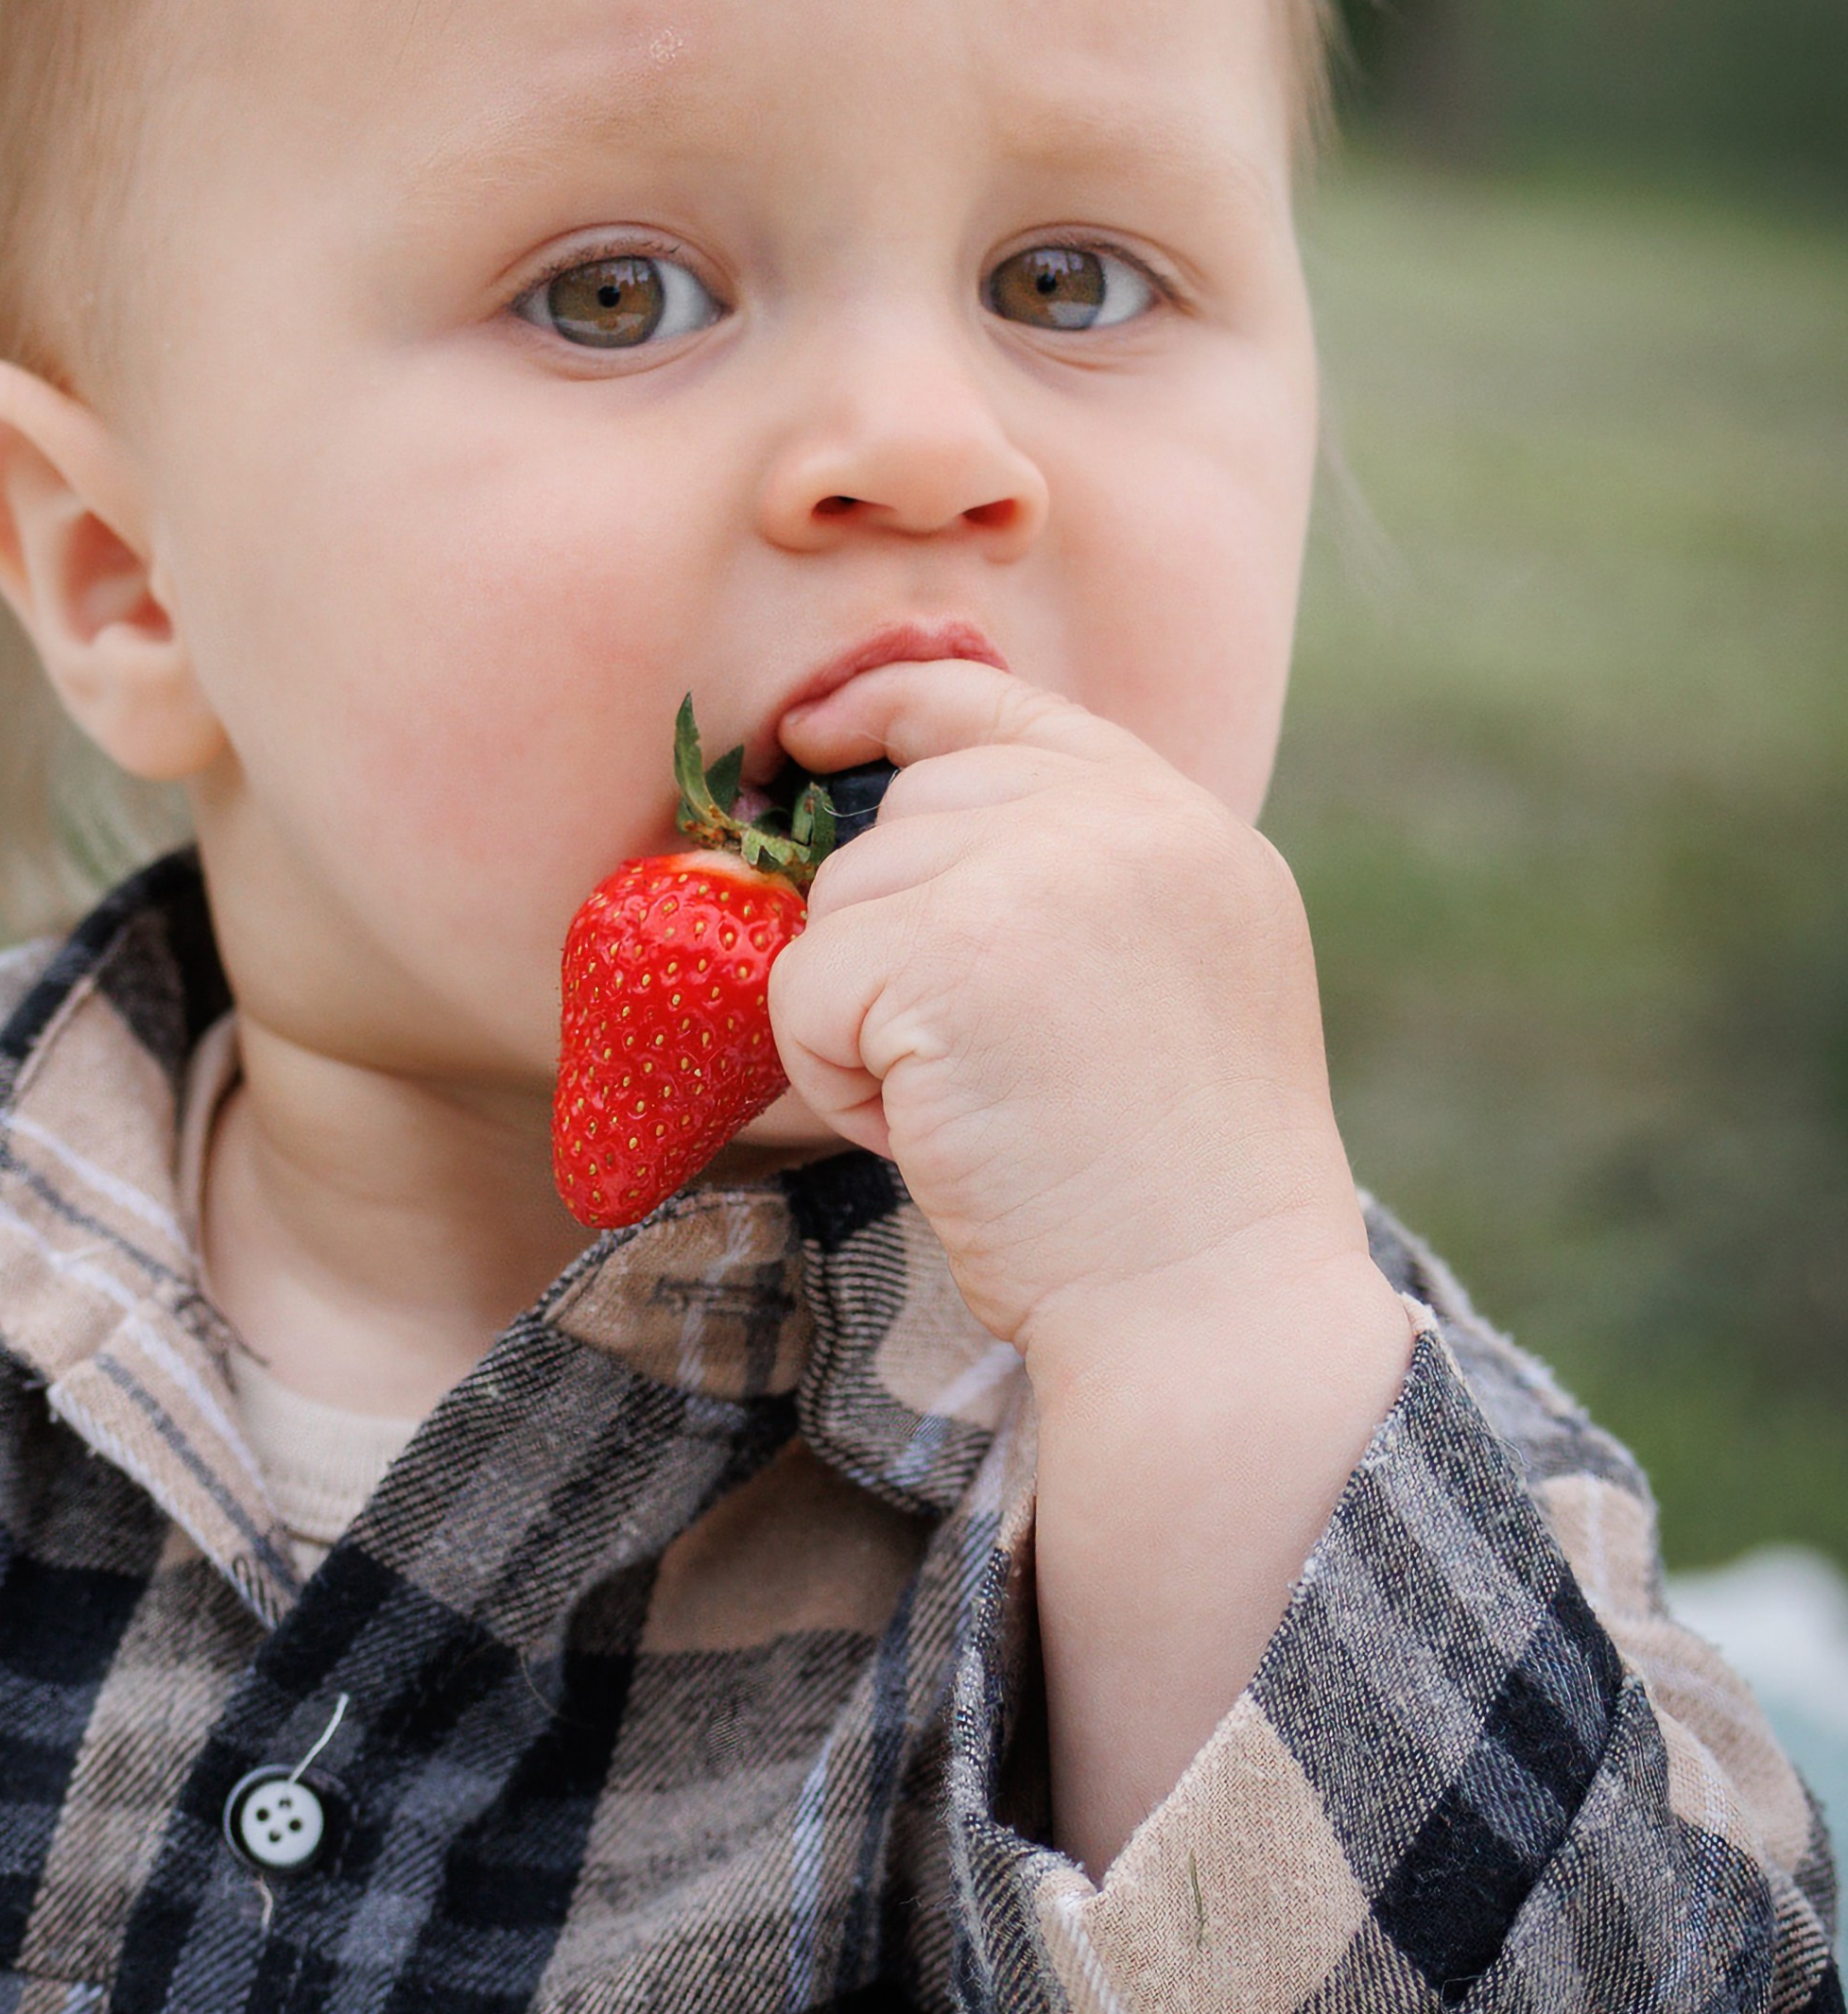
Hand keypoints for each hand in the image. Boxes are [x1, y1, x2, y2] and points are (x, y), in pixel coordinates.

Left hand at [771, 657, 1369, 1353]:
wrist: (1210, 1311)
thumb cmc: (1175, 1193)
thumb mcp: (1180, 977)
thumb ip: (1085, 879)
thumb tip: (901, 826)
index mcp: (1191, 824)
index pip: (1005, 703)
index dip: (889, 707)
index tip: (810, 737)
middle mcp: (1130, 821)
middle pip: (908, 812)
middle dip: (895, 936)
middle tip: (977, 1069)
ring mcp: (1044, 872)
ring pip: (844, 899)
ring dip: (866, 1019)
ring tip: (973, 1110)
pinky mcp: (952, 949)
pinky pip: (803, 982)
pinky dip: (832, 1077)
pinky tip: (931, 1134)